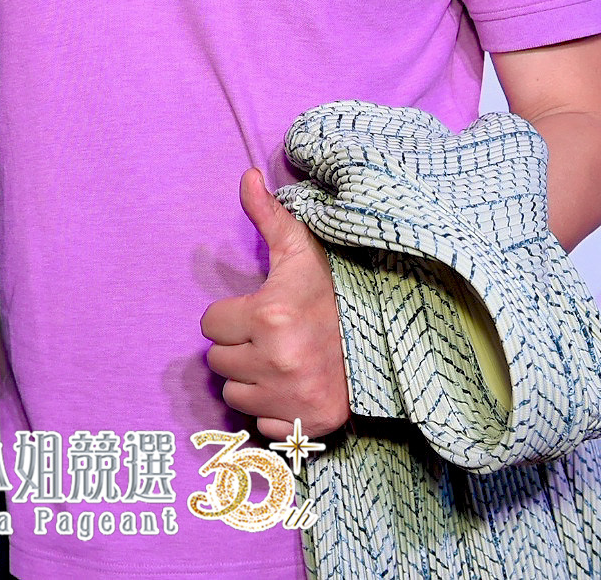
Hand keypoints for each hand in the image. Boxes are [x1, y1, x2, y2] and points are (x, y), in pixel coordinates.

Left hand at [201, 168, 349, 439]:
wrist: (390, 335)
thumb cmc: (335, 290)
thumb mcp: (301, 249)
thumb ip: (268, 214)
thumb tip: (247, 175)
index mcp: (268, 316)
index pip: (210, 325)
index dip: (231, 315)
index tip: (258, 311)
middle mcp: (276, 361)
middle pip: (218, 361)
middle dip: (239, 346)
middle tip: (272, 335)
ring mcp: (291, 397)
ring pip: (234, 393)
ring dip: (251, 379)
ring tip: (282, 359)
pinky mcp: (306, 425)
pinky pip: (260, 422)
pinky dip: (273, 408)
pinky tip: (294, 386)